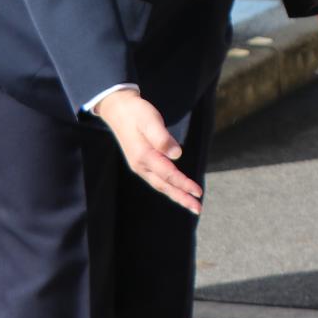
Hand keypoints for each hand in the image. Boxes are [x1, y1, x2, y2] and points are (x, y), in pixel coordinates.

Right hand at [94, 91, 202, 214]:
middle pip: (164, 185)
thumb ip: (162, 137)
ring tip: (190, 203)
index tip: (198, 192)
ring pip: (161, 184)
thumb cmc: (137, 112)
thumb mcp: (150, 120)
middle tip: (198, 209)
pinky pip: (157, 179)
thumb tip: (176, 154)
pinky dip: (168, 186)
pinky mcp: (141, 162)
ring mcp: (140, 165)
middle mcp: (141, 165)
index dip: (184, 184)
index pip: (168, 174)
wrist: (119, 109)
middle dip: (182, 197)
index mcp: (144, 156)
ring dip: (176, 194)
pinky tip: (176, 189)